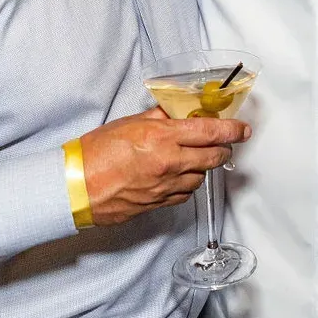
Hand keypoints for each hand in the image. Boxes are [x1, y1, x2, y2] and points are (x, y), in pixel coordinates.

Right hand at [81, 107, 251, 226]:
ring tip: (192, 159)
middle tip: (223, 143)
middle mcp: (169, 163)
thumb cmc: (94, 153)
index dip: (233, 131)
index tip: (243, 130)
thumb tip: (176, 113)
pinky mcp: (158, 204)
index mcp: (162, 138)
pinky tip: (176, 177)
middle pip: (214, 158)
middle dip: (223, 149)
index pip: (211, 132)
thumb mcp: (128, 123)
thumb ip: (158, 118)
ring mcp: (165, 187)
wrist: (74, 187)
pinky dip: (186, 184)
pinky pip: (184, 194)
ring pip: (200, 178)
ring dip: (202, 168)